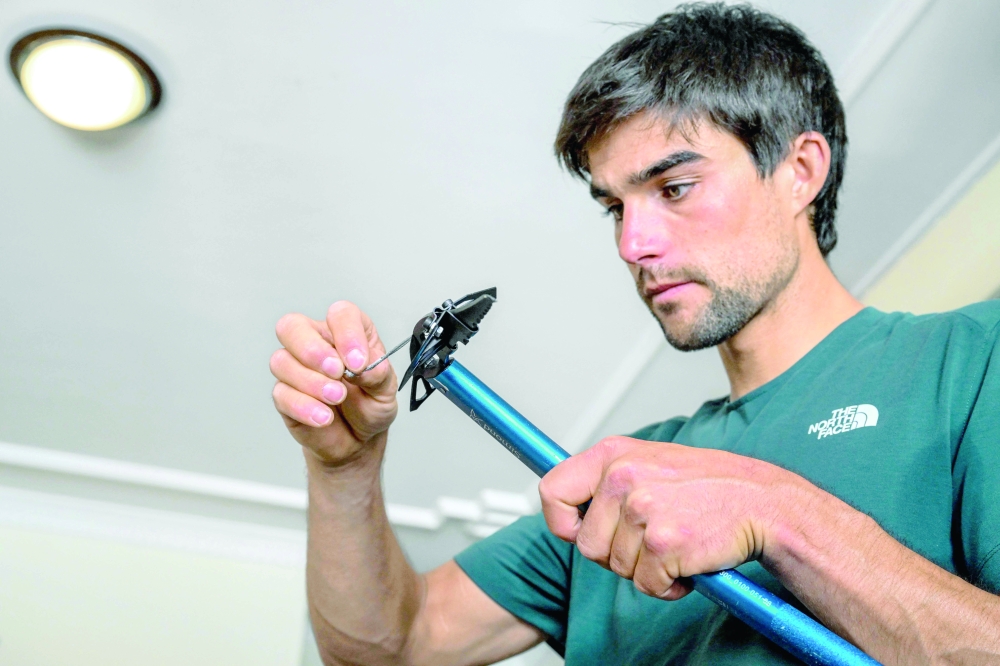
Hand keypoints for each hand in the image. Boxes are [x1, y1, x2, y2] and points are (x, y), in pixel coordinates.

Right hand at [270, 301, 398, 467]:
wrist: (358, 440)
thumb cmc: (370, 405)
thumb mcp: (386, 390)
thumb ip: (379, 375)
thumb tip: (363, 366)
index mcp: (346, 332)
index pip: (340, 314)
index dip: (347, 332)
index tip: (358, 361)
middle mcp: (317, 344)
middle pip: (292, 326)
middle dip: (312, 349)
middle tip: (337, 372)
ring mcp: (296, 369)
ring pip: (281, 361)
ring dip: (311, 381)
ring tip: (336, 398)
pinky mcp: (285, 396)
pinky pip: (282, 394)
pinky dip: (303, 406)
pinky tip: (324, 417)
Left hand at [539, 437, 806, 599]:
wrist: (764, 503)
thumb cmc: (709, 486)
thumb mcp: (651, 462)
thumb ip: (608, 480)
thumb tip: (567, 511)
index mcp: (614, 453)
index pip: (552, 491)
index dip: (562, 522)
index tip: (578, 532)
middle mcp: (623, 477)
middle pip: (586, 544)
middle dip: (616, 554)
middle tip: (652, 539)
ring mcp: (643, 510)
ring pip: (616, 568)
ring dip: (645, 568)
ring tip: (677, 543)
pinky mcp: (663, 544)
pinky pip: (646, 586)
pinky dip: (668, 585)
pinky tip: (689, 562)